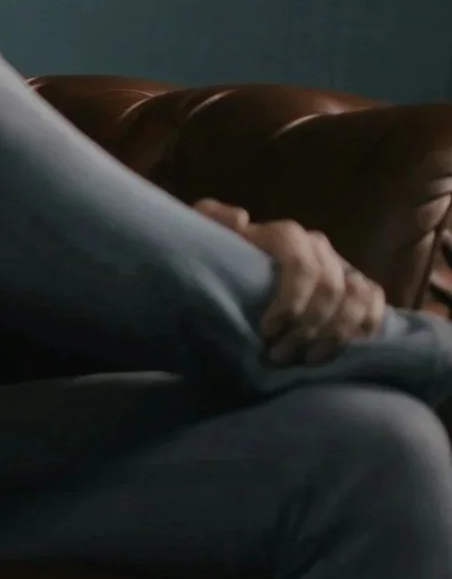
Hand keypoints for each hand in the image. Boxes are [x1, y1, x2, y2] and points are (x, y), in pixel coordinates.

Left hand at [192, 199, 386, 364]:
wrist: (232, 273)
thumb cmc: (217, 258)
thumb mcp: (203, 236)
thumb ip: (210, 218)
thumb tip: (241, 218)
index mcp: (284, 235)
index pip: (302, 264)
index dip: (291, 300)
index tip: (267, 331)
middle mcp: (317, 246)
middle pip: (329, 287)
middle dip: (308, 327)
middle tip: (280, 356)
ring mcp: (340, 265)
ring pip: (358, 295)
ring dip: (336, 333)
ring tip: (308, 360)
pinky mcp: (357, 285)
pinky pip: (376, 302)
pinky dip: (365, 327)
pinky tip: (342, 351)